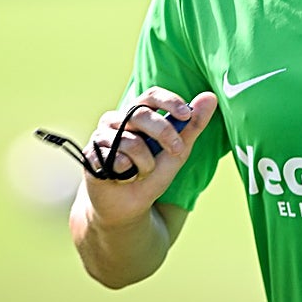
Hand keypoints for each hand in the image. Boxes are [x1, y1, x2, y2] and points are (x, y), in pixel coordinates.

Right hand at [79, 88, 216, 226]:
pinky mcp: (90, 153)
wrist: (128, 207)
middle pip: (141, 113)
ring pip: (129, 140)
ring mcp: (102, 135)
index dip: (169, 101)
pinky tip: (122, 177)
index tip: (186, 115)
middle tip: (177, 151)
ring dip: (145, 163)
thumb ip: (193, 125)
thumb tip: (211, 96)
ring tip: (142, 173)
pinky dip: (126, 172)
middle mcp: (118, 119)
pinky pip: (113, 158)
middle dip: (164, 133)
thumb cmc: (152, 174)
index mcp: (139, 113)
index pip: (152, 95)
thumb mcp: (178, 151)